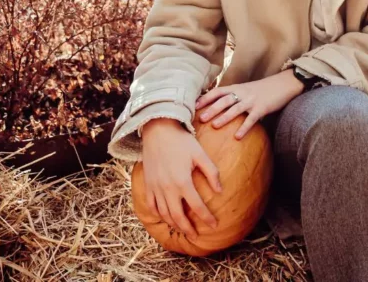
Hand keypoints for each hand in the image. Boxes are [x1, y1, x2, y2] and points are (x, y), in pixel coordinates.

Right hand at [139, 117, 221, 238]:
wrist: (158, 130)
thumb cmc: (182, 141)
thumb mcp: (200, 154)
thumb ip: (211, 173)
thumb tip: (219, 191)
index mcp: (182, 182)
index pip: (197, 207)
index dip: (207, 218)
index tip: (214, 225)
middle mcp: (167, 188)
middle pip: (178, 217)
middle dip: (188, 229)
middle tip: (196, 235)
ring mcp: (155, 188)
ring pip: (164, 214)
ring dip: (174, 224)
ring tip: (183, 228)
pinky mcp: (147, 185)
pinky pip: (151, 206)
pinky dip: (159, 215)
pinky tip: (166, 217)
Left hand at [195, 70, 303, 138]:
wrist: (283, 84)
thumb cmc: (263, 89)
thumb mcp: (246, 89)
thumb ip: (234, 95)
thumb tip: (220, 106)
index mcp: (237, 88)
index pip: (217, 92)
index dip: (206, 99)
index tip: (194, 106)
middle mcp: (242, 93)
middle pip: (224, 100)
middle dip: (212, 109)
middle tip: (201, 118)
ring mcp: (252, 100)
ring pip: (235, 109)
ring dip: (224, 117)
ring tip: (214, 126)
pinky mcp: (262, 108)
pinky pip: (251, 119)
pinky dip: (244, 128)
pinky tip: (237, 137)